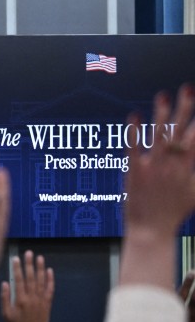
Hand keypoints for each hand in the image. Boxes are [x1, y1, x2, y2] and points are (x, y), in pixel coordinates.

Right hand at [0, 250, 54, 321]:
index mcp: (20, 301)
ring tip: (39, 258)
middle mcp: (32, 299)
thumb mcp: (6, 314)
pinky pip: (50, 289)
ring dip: (40, 269)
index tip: (15, 258)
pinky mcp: (47, 304)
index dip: (17, 269)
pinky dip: (50, 280)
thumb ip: (5, 298)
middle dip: (29, 264)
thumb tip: (5, 283)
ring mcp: (41, 301)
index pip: (19, 280)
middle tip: (29, 253)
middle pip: (31, 278)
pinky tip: (49, 271)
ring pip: (41, 281)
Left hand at [119, 86, 194, 290]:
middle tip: (187, 89)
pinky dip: (134, 132)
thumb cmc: (172, 214)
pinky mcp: (135, 172)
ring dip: (161, 114)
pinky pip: (134, 149)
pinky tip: (132, 116)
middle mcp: (173, 165)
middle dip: (186, 109)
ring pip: (159, 136)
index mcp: (188, 169)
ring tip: (163, 95)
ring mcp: (154, 168)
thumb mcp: (194, 194)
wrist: (151, 232)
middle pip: (181, 131)